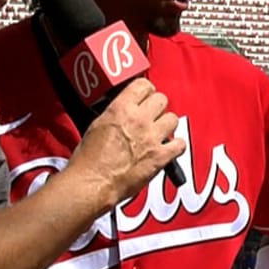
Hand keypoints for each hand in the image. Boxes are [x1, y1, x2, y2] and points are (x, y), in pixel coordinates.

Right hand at [70, 79, 184, 203]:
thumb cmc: (88, 161)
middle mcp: (139, 120)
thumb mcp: (97, 125)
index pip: (143, 85)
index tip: (145, 96)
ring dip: (167, 124)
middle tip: (152, 115)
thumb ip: (115, 114)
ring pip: (173, 118)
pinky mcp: (160, 157)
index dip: (146, 91)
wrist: (92, 183)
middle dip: (157, 106)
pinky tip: (170, 148)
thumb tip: (122, 112)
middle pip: (161, 99)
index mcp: (120, 109)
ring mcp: (152, 138)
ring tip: (160, 131)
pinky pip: (180, 144)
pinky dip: (177, 146)